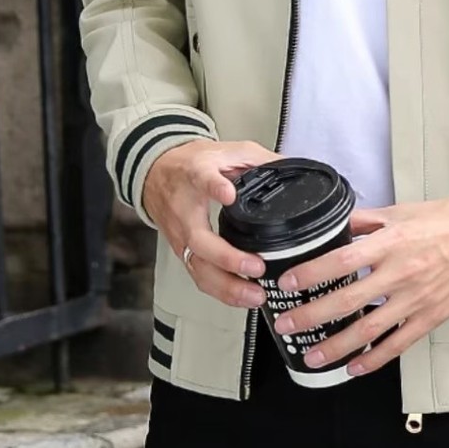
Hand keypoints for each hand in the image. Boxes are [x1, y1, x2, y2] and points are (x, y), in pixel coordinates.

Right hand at [143, 139, 279, 309]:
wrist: (156, 172)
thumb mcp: (229, 149)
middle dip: (227, 257)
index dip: (214, 187)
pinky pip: (199, 275)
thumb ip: (259, 158)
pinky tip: (243, 297)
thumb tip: (292, 167)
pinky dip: (221, 291)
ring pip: (197, 266)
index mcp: (197, 174)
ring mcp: (180, 234)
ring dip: (226, 285)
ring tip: (255, 294)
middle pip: (199, 238)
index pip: (203, 179)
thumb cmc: (193, 162)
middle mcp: (185, 208)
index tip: (227, 194)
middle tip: (256, 266)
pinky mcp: (182, 251)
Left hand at [271, 197, 448, 374]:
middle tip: (286, 324)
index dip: (312, 273)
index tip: (287, 281)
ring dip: (336, 346)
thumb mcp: (404, 210)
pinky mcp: (432, 317)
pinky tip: (354, 367)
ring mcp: (417, 299)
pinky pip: (398, 343)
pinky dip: (374, 359)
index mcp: (392, 242)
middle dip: (312, 315)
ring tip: (311, 356)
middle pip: (348, 301)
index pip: (342, 260)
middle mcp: (401, 273)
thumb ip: (368, 219)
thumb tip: (337, 223)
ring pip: (369, 330)